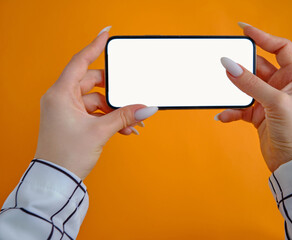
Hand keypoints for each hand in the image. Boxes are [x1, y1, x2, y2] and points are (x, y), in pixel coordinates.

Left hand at [34, 27, 157, 178]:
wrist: (57, 179)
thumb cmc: (67, 155)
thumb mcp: (100, 131)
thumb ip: (125, 115)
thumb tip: (147, 108)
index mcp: (61, 94)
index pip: (80, 62)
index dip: (95, 47)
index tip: (107, 34)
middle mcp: (61, 98)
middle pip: (93, 83)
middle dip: (115, 94)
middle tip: (131, 100)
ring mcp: (66, 109)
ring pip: (97, 100)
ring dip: (115, 111)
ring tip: (131, 124)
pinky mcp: (72, 120)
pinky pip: (95, 112)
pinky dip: (109, 118)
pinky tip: (124, 129)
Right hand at [217, 23, 291, 171]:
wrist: (291, 162)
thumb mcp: (274, 102)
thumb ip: (250, 83)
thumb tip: (229, 65)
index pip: (280, 48)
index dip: (263, 37)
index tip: (243, 30)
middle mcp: (281, 86)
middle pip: (258, 67)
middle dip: (241, 68)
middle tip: (225, 64)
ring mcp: (268, 100)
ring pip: (246, 87)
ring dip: (233, 91)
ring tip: (222, 91)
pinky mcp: (258, 114)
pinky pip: (240, 106)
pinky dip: (231, 110)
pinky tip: (223, 115)